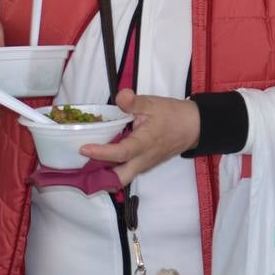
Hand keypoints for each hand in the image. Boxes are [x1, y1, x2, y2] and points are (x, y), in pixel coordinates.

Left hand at [79, 89, 200, 187]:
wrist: (194, 127)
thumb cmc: (172, 115)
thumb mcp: (153, 103)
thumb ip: (134, 102)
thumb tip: (121, 96)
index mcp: (145, 144)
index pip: (121, 153)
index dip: (101, 153)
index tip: (83, 148)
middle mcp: (143, 160)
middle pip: (119, 178)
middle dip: (99, 177)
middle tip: (81, 166)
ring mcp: (144, 164)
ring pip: (122, 177)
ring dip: (104, 174)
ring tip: (85, 163)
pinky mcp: (145, 164)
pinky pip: (126, 171)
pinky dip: (112, 169)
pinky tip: (101, 157)